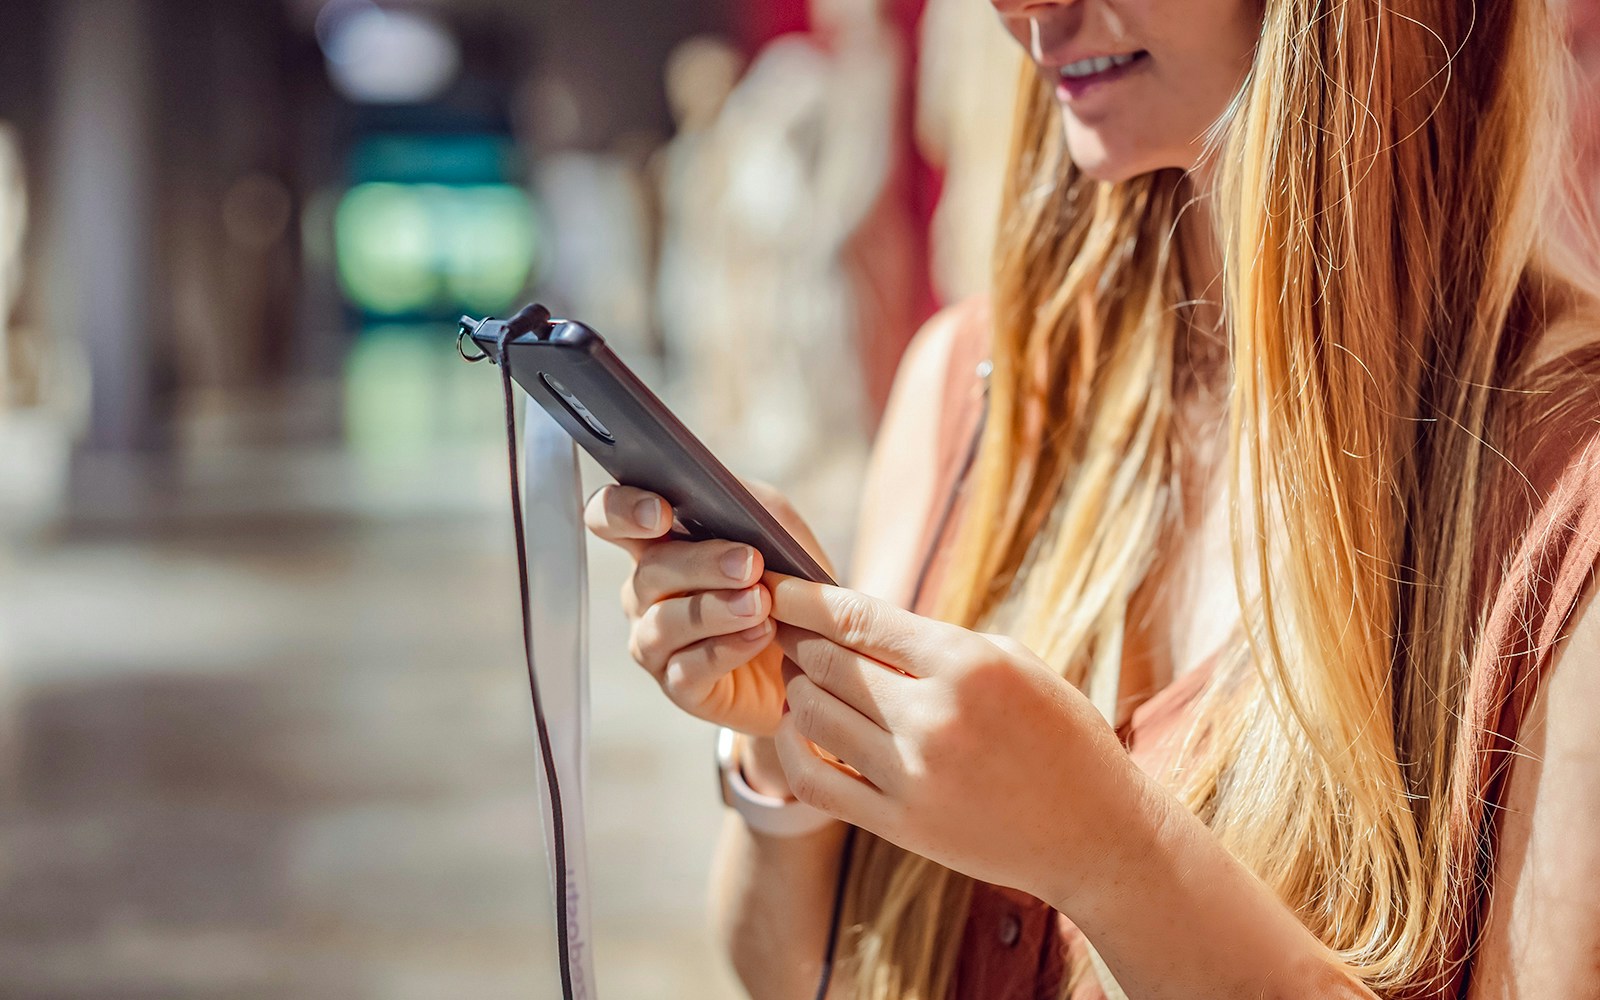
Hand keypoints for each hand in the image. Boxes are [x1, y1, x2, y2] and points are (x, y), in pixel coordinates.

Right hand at [584, 482, 833, 738]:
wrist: (815, 650)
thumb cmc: (785, 579)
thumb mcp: (777, 528)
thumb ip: (749, 504)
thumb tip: (724, 495)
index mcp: (657, 542)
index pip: (610, 516)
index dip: (622, 511)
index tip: (659, 514)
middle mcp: (644, 591)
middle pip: (648, 571)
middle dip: (699, 564)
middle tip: (747, 563)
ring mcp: (655, 641)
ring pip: (664, 623)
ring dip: (714, 609)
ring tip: (759, 603)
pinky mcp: (679, 685)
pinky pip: (688, 667)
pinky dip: (727, 649)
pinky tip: (760, 634)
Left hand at [765, 572, 1150, 908]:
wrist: (1096, 833)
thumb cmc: (1061, 736)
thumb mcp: (1014, 663)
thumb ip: (935, 643)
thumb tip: (857, 623)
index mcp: (967, 664)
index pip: (859, 619)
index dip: (805, 599)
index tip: (777, 584)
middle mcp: (934, 717)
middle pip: (827, 663)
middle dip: (798, 638)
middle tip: (783, 626)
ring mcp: (914, 776)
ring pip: (813, 715)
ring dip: (798, 688)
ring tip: (802, 675)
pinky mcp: (901, 825)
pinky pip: (815, 779)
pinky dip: (792, 747)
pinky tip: (797, 728)